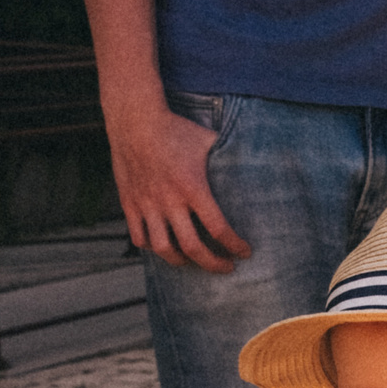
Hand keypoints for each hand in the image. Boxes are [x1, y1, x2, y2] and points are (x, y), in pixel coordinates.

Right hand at [105, 98, 250, 270]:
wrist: (135, 120)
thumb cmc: (176, 129)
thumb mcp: (208, 139)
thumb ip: (229, 155)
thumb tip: (256, 159)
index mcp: (193, 187)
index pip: (219, 228)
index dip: (235, 245)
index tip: (245, 252)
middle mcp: (169, 201)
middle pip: (193, 248)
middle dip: (213, 264)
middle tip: (227, 267)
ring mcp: (147, 205)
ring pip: (164, 249)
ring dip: (182, 261)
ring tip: (193, 260)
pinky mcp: (130, 204)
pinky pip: (139, 238)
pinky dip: (151, 247)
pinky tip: (164, 244)